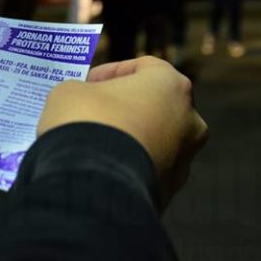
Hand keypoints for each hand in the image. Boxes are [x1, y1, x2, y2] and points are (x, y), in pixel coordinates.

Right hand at [39, 56, 208, 208]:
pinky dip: (127, 168)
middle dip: (125, 107)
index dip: (112, 72)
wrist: (95, 183)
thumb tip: (84, 103)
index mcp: (172, 85)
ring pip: (154, 142)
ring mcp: (184, 160)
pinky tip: (99, 169)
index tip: (88, 82)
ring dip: (128, 139)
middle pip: (155, 105)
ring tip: (93, 144)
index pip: (145, 67)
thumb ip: (83, 90)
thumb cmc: (87, 120)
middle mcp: (189, 121)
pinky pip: (146, 172)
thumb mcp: (71, 91)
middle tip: (93, 111)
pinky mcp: (170, 193)